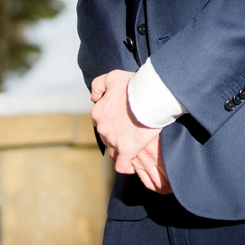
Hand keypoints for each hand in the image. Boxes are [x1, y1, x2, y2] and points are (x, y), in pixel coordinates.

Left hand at [90, 70, 169, 192]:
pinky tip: (131, 165)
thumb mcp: (111, 77)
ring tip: (132, 148)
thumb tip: (94, 98)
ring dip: (121, 151)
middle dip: (117, 137)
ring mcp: (113, 140)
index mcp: (98, 113)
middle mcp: (102, 128)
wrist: (151, 95)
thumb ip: (98, 86)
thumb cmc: (134, 85)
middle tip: (131, 133)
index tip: (123, 122)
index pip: (101, 123)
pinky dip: (126, 167)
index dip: (112, 123)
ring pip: (113, 152)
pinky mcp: (127, 150)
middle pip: (107, 138)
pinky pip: (122, 165)